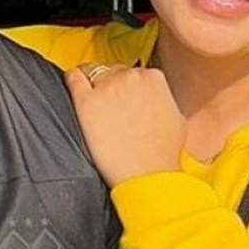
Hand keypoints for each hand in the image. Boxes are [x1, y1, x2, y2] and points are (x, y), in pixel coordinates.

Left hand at [64, 64, 185, 186]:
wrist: (148, 176)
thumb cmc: (162, 155)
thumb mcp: (177, 118)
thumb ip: (163, 99)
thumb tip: (154, 98)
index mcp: (154, 79)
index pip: (135, 72)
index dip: (128, 87)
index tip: (124, 97)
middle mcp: (131, 77)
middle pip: (114, 72)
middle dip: (112, 86)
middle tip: (110, 107)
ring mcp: (107, 88)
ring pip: (94, 72)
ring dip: (94, 84)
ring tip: (94, 102)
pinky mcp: (86, 102)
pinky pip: (73, 77)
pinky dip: (72, 78)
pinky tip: (72, 85)